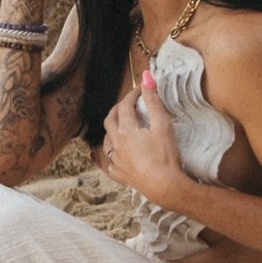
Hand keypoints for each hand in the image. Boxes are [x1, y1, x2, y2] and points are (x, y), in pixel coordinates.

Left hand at [96, 73, 185, 203]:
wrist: (164, 186)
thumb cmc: (165, 155)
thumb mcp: (162, 124)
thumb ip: (154, 100)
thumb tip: (146, 76)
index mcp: (126, 130)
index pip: (125, 106)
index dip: (132, 95)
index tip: (140, 90)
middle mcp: (117, 144)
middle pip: (111, 121)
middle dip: (118, 109)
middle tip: (128, 104)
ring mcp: (116, 160)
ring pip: (106, 141)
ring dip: (110, 130)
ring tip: (117, 125)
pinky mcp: (120, 174)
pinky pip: (105, 163)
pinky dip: (100, 156)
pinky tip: (95, 155)